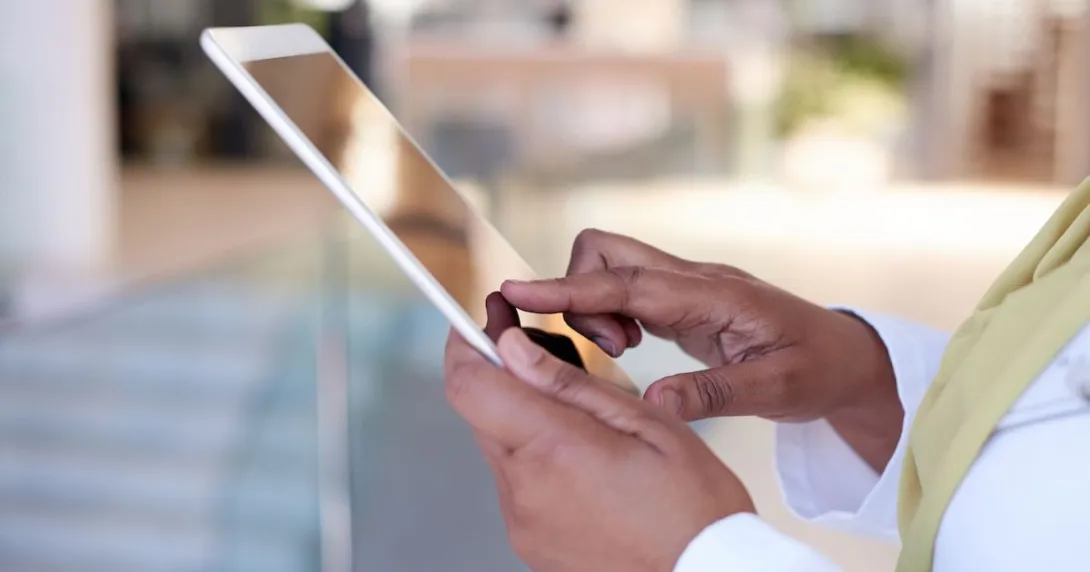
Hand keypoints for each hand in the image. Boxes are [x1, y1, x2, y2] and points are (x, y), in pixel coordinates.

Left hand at [444, 294, 753, 570]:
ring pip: (500, 448)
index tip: (486, 319)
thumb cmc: (694, 507)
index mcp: (553, 448)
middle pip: (482, 412)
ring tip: (583, 422)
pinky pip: (517, 485)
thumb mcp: (646, 423)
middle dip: (504, 376)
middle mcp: (524, 489)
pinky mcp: (530, 543)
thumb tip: (511, 348)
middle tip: (542, 353)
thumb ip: (570, 384)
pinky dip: (537, 461)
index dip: (466, 342)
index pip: (469, 384)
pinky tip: (584, 462)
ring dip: (524, 421)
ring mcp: (523, 522)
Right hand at [501, 230, 899, 469]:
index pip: (625, 283)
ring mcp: (686, 286)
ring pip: (612, 269)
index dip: (567, 287)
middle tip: (607, 346)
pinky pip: (625, 290)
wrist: (847, 356)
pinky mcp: (682, 300)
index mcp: (713, 296)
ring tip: (619, 351)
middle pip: (607, 253)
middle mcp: (693, 280)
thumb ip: (714, 394)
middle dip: (578, 290)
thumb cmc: (818, 368)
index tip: (515, 290)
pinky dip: (609, 313)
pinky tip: (626, 346)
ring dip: (594, 305)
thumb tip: (653, 403)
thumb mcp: (776, 390)